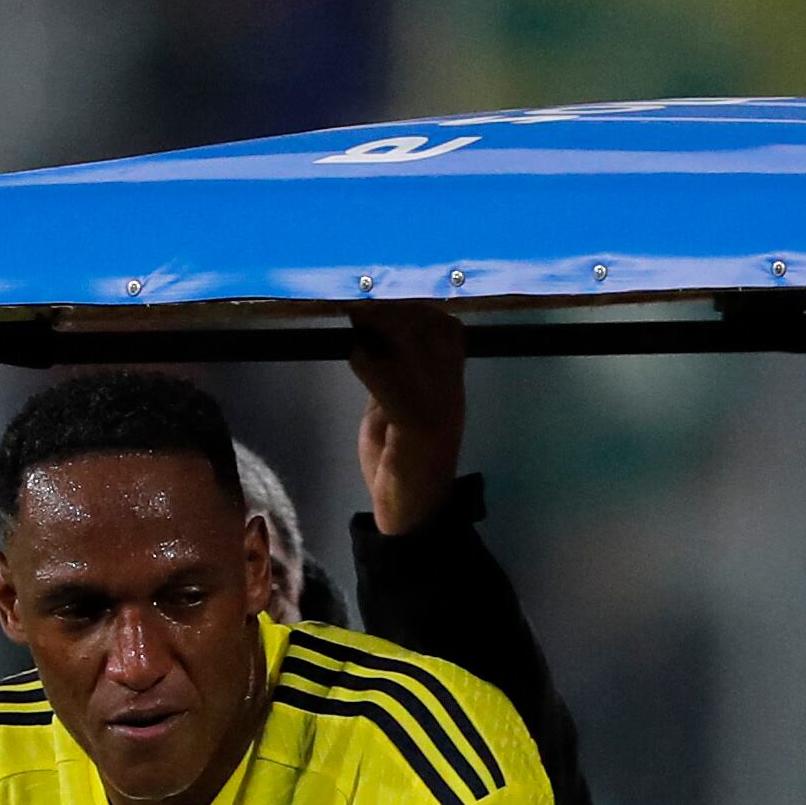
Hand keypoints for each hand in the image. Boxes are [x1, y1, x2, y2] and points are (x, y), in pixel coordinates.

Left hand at [348, 301, 468, 540]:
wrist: (413, 514)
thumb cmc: (401, 461)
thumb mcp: (397, 410)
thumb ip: (392, 376)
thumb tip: (372, 336)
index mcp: (450, 385)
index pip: (447, 329)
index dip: (416, 305)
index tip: (382, 290)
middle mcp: (450, 391)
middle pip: (432, 330)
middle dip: (395, 308)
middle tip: (359, 298)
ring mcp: (438, 408)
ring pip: (416, 349)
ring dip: (381, 327)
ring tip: (355, 317)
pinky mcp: (417, 428)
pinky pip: (395, 384)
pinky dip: (371, 365)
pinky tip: (355, 354)